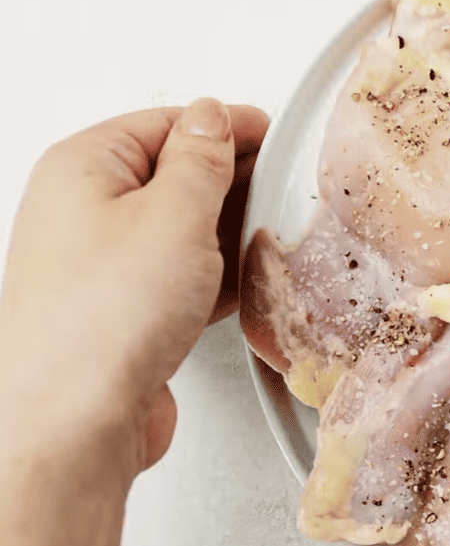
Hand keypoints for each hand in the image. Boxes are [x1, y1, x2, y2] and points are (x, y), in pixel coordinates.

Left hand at [0, 98, 268, 474]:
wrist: (74, 423)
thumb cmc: (104, 321)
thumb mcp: (175, 214)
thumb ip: (202, 159)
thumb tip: (212, 122)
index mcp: (83, 167)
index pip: (167, 122)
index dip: (225, 126)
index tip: (272, 135)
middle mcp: (82, 212)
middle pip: (172, 175)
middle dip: (231, 182)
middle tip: (280, 191)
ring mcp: (100, 266)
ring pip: (179, 230)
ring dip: (227, 234)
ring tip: (269, 240)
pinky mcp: (121, 314)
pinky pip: (178, 278)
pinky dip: (215, 277)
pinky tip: (246, 285)